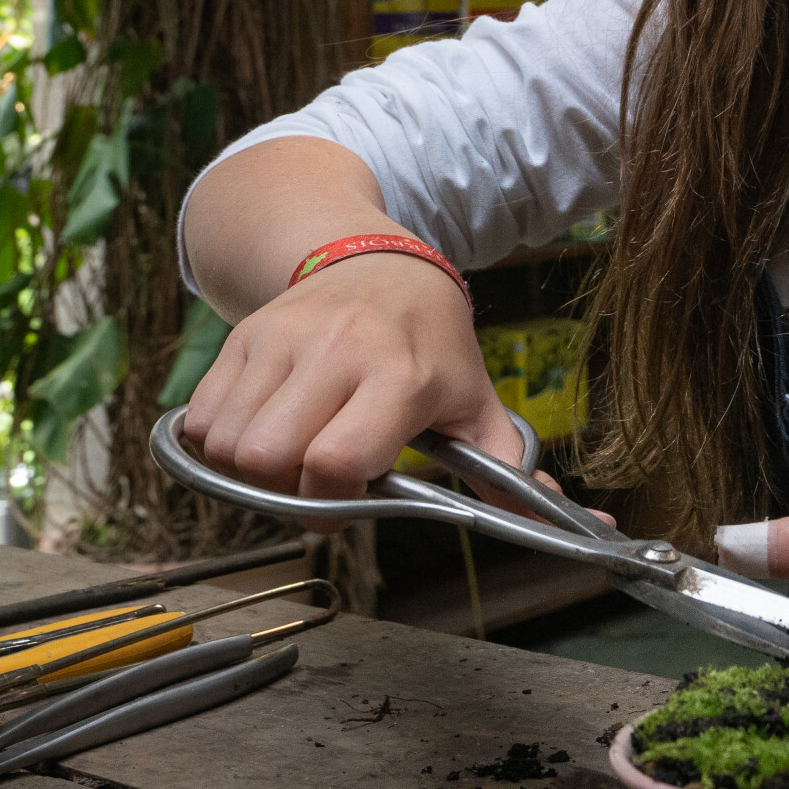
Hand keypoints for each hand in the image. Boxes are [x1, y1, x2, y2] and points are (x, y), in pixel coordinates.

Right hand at [183, 252, 526, 524]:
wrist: (381, 264)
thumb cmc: (434, 349)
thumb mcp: (479, 405)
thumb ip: (513, 475)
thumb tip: (590, 525)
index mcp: (401, 377)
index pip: (334, 462)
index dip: (330, 503)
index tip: (346, 500)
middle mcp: (338, 351)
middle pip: (266, 461)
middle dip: (283, 492)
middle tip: (313, 480)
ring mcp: (284, 338)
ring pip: (224, 443)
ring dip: (246, 471)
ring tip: (291, 453)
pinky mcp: (243, 334)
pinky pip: (198, 419)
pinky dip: (217, 443)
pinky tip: (262, 430)